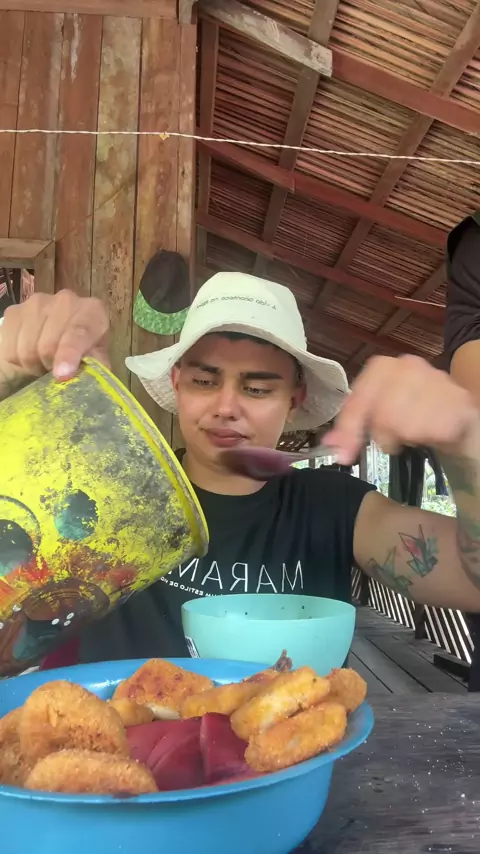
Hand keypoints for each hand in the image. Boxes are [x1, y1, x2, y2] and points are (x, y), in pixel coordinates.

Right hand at [0, 290, 109, 381]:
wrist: (60, 336)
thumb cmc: (83, 350)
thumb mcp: (96, 360)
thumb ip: (94, 366)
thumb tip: (89, 379)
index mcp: (91, 311)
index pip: (78, 333)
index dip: (69, 354)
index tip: (62, 375)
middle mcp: (65, 301)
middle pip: (48, 345)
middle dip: (49, 365)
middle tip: (54, 371)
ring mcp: (37, 303)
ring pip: (27, 348)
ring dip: (33, 364)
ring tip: (43, 363)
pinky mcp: (14, 311)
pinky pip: (8, 346)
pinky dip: (16, 359)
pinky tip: (29, 357)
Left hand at [323, 354, 479, 463]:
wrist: (460, 419)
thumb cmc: (414, 414)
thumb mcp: (379, 417)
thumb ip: (353, 427)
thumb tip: (330, 444)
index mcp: (384, 367)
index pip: (359, 396)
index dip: (350, 426)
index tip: (344, 453)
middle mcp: (410, 366)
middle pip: (382, 414)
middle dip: (383, 436)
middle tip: (392, 441)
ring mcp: (436, 380)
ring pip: (406, 424)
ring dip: (407, 439)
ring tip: (414, 435)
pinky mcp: (459, 402)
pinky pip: (433, 430)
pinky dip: (429, 439)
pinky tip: (433, 435)